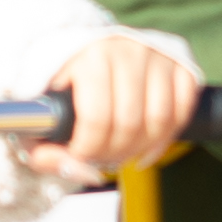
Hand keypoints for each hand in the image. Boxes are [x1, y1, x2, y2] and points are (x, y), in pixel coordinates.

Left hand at [18, 37, 201, 186]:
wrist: (84, 52)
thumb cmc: (62, 90)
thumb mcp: (39, 119)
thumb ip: (45, 153)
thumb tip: (81, 171)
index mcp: (88, 57)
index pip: (97, 117)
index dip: (89, 148)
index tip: (80, 153)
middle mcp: (126, 50)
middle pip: (129, 123)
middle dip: (114, 153)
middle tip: (101, 158)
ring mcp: (157, 56)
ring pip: (159, 120)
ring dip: (140, 149)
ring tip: (122, 154)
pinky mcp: (179, 65)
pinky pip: (182, 111)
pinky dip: (166, 138)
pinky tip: (147, 148)